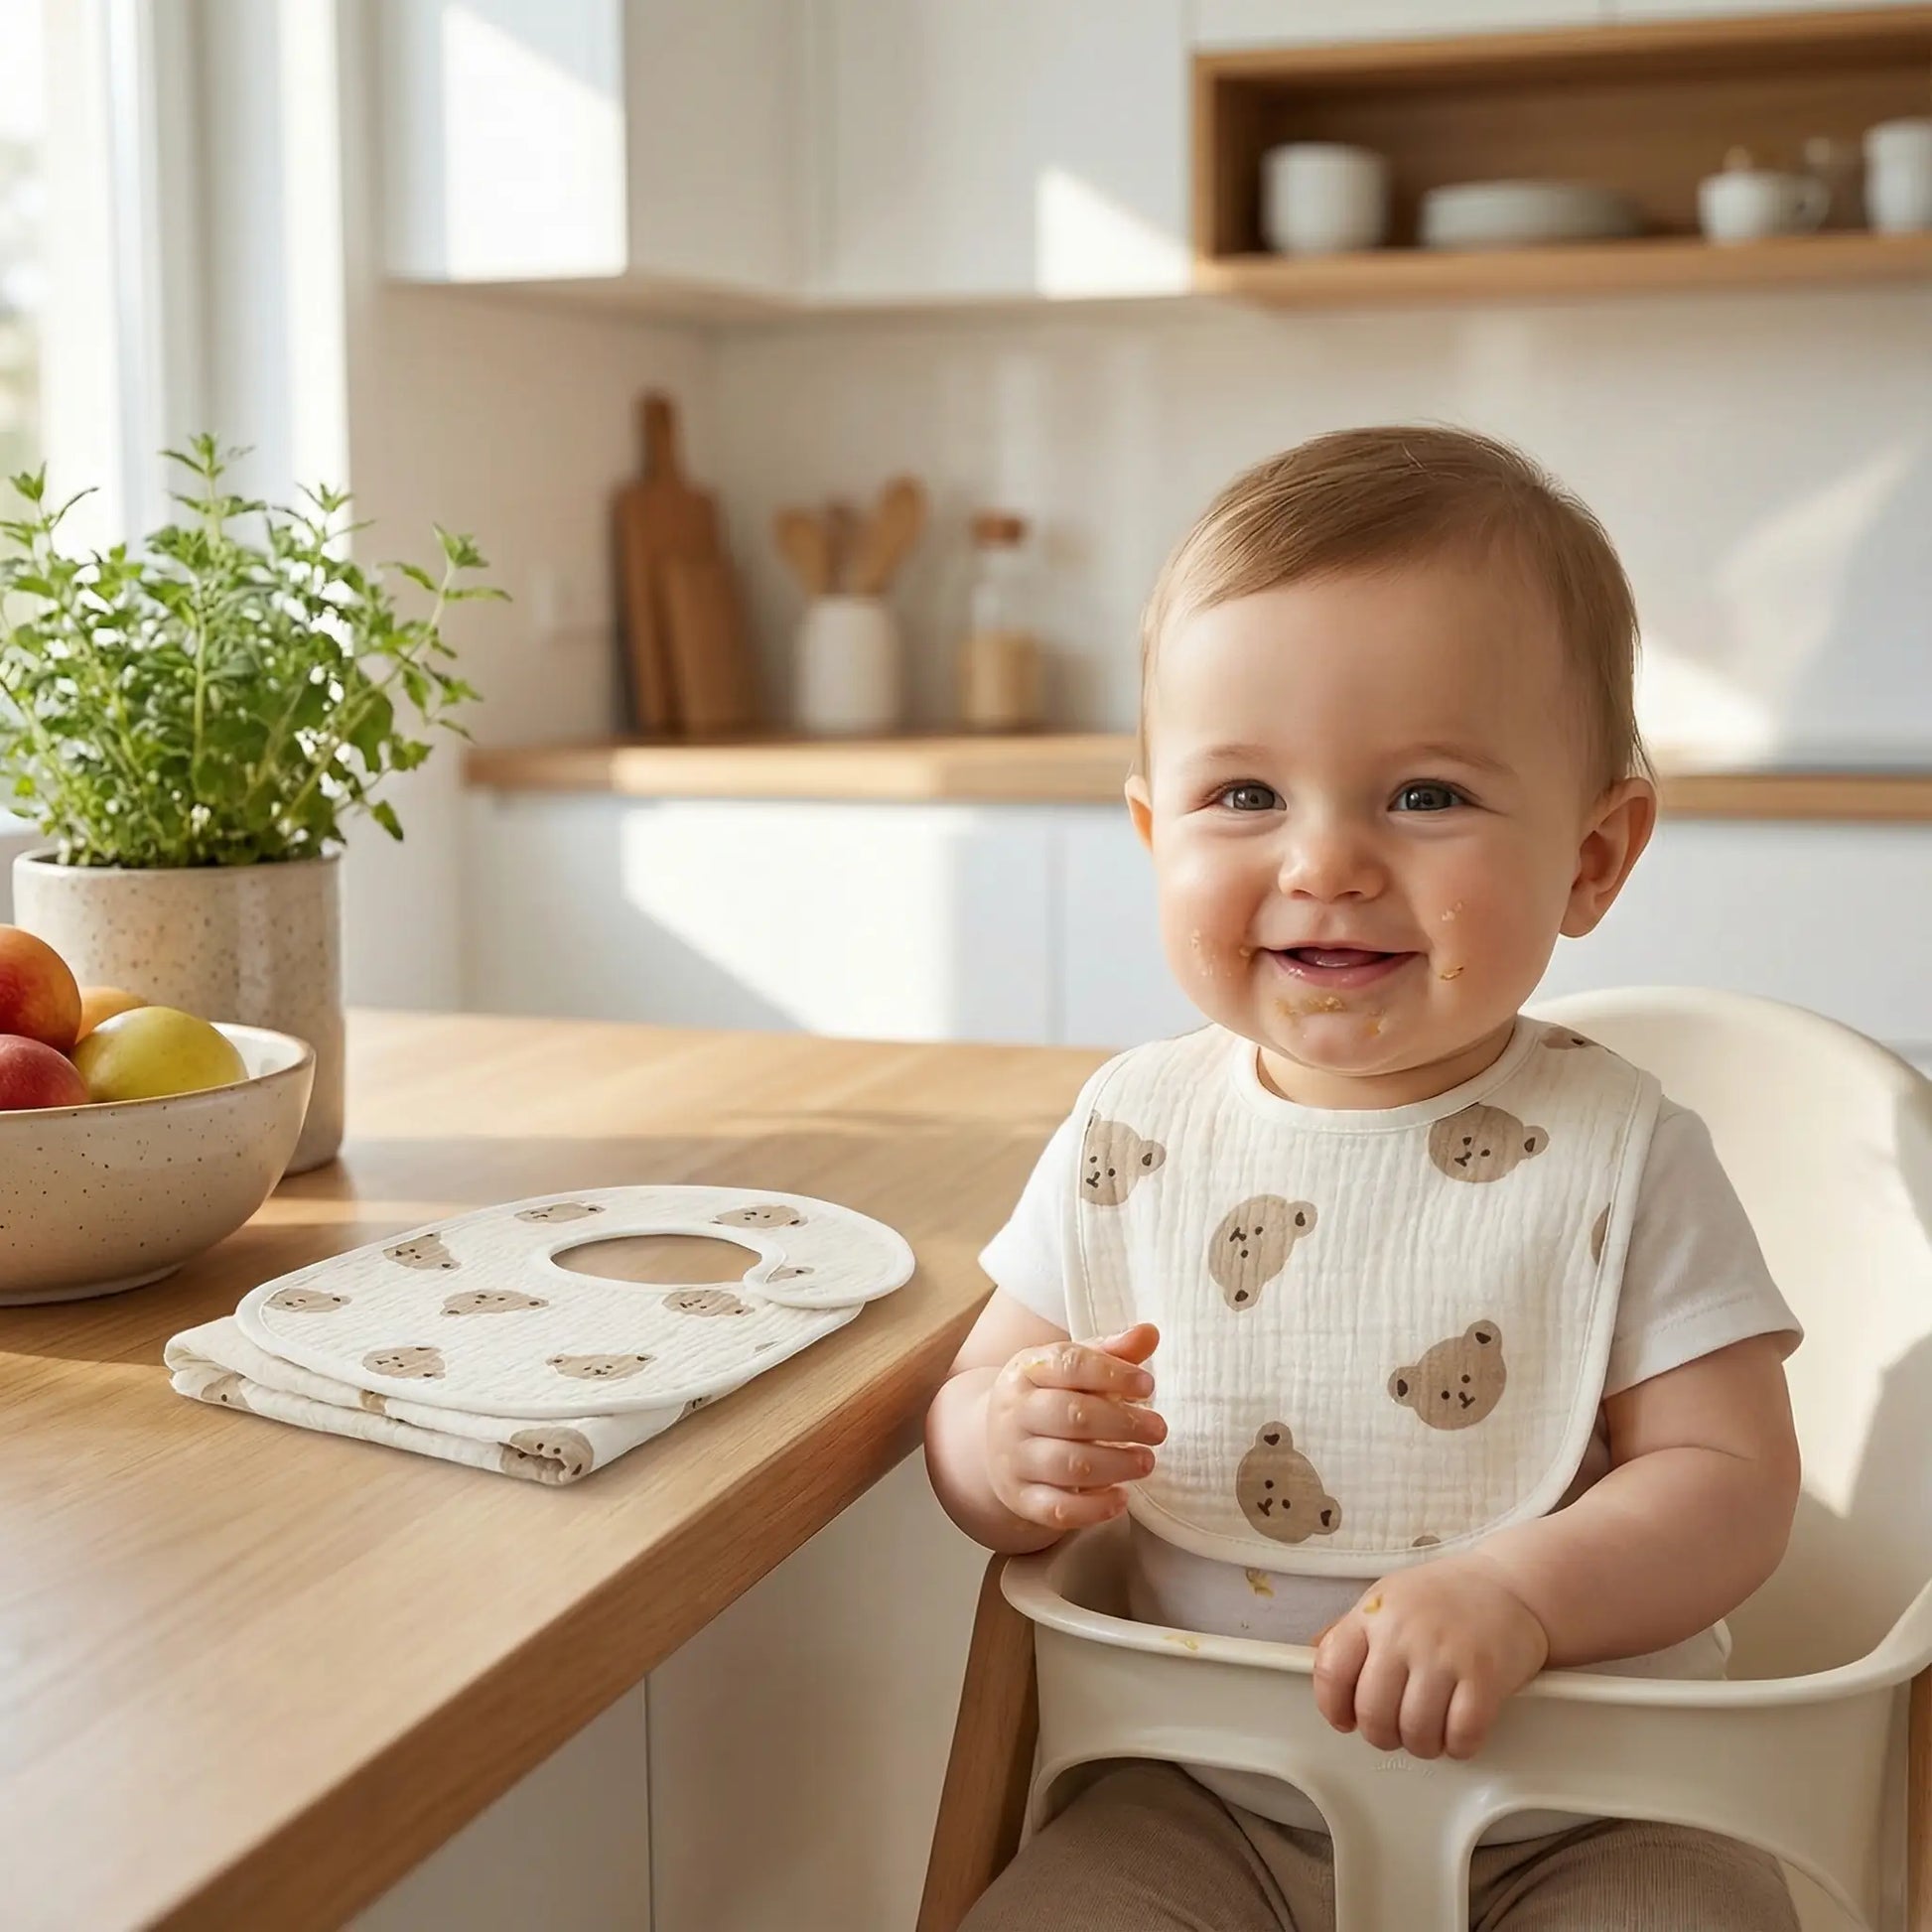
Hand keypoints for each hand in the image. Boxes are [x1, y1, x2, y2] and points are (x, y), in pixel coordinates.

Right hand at [985, 1322, 1166, 1532]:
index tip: (1148, 1385)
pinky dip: (1094, 1508)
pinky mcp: (1021, 1498)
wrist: (994, 1442)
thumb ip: (1112, 1353)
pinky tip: (1122, 1498)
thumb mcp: (1072, 1369)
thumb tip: (1150, 1333)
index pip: (1070, 1365)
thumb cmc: (1049, 1398)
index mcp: (1027, 1370)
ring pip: (1067, 1464)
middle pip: (1071, 1416)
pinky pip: (1057, 1509)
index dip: (1114, 1373)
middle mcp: (1014, 1412)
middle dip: (1122, 1423)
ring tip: (1147, 1461)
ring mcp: (1014, 1458)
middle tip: (1158, 1429)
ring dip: (1116, 1464)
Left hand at [1313, 1556, 1549, 1760]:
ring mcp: (1445, 1654)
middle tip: (1397, 1731)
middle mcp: (1404, 1632)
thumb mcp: (1387, 1599)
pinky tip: (1460, 1734)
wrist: (1510, 1586)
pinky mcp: (1486, 1676)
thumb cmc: (1442, 1597)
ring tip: (1430, 1733)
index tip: (1346, 1720)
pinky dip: (1458, 1747)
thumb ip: (1352, 1630)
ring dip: (1422, 1745)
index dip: (1332, 1706)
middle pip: (1373, 1713)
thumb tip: (1312, 1656)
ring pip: (1416, 1732)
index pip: (1331, 1669)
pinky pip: (1461, 1736)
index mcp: (1373, 1613)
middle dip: (1382, 1736)